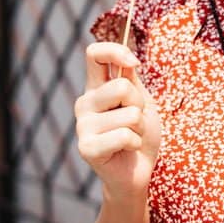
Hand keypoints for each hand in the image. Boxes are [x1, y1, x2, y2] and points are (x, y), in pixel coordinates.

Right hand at [75, 42, 161, 200]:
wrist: (138, 171)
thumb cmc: (140, 133)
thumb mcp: (140, 100)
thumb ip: (130, 79)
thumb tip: (127, 58)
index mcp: (96, 87)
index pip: (94, 53)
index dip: (116, 51)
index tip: (134, 64)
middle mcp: (85, 103)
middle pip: (122, 86)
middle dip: (140, 105)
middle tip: (136, 121)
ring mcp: (82, 125)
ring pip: (129, 114)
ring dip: (140, 128)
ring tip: (132, 137)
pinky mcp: (87, 148)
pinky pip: (124, 135)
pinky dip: (135, 143)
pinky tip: (127, 150)